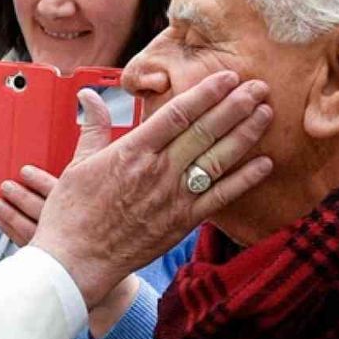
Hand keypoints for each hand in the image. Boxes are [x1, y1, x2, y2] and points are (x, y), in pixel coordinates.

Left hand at [0, 89, 115, 246]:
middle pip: (36, 206)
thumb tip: (87, 95)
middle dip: (18, 194)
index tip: (23, 170)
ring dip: (10, 212)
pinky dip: (10, 229)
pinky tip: (0, 221)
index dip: (35, 179)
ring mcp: (59, 243)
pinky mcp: (52, 256)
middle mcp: (66, 223)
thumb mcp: (109, 164)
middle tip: (5, 184)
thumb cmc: (116, 209)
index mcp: (79, 200)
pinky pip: (25, 243)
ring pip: (27, 225)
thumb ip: (98, 129)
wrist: (121, 261)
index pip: (53, 187)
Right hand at [30, 71, 272, 306]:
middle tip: (259, 86)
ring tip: (266, 113)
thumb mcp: (77, 163)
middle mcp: (158, 171)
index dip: (206, 93)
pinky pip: (221, 197)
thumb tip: (88, 94)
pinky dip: (244, 180)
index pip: (177, 113)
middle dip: (234, 105)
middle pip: (204, 131)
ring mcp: (173, 197)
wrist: (76, 261)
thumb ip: (93, 126)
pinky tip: (264, 164)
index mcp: (132, 151)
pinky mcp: (182, 222)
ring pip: (217, 159)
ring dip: (245, 134)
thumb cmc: (72, 214)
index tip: (226, 77)